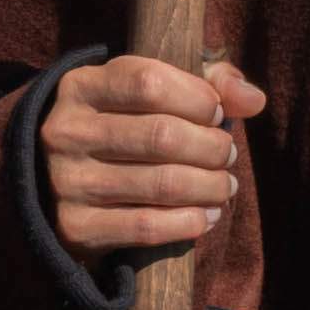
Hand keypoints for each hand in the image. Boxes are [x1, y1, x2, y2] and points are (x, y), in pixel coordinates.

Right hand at [37, 49, 263, 261]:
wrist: (56, 181)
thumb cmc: (122, 124)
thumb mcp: (151, 90)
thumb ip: (207, 82)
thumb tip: (253, 100)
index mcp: (80, 86)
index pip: (149, 82)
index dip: (197, 98)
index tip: (214, 114)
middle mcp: (65, 131)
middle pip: (163, 136)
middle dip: (212, 148)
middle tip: (227, 156)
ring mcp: (66, 181)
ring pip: (163, 183)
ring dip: (211, 187)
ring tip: (224, 186)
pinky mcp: (73, 226)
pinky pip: (147, 227)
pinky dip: (189, 222)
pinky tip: (206, 215)